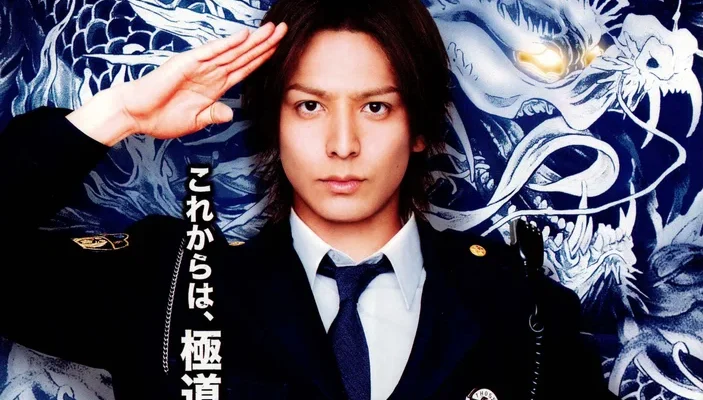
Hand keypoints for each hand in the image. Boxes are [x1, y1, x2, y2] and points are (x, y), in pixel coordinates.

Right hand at [117, 22, 286, 138]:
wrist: (137, 114)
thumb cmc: (162, 116)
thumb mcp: (196, 121)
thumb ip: (214, 114)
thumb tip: (230, 113)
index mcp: (214, 85)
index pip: (244, 69)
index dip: (261, 59)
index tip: (278, 50)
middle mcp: (210, 72)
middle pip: (243, 56)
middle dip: (264, 44)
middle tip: (283, 31)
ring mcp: (199, 66)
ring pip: (232, 51)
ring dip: (252, 41)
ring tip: (271, 31)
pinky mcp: (187, 63)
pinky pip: (211, 52)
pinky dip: (228, 45)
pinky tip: (243, 37)